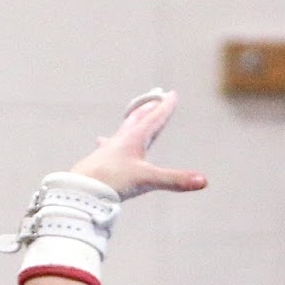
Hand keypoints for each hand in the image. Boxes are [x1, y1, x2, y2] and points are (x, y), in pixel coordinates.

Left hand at [71, 89, 205, 200]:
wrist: (80, 190)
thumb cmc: (112, 181)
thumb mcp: (147, 180)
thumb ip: (175, 180)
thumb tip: (203, 181)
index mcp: (135, 138)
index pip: (155, 118)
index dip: (165, 107)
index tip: (172, 94)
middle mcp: (121, 140)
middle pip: (138, 119)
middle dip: (150, 108)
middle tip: (156, 98)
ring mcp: (109, 149)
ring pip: (123, 130)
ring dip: (132, 120)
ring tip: (135, 115)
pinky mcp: (98, 161)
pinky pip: (107, 147)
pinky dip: (109, 142)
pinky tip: (100, 142)